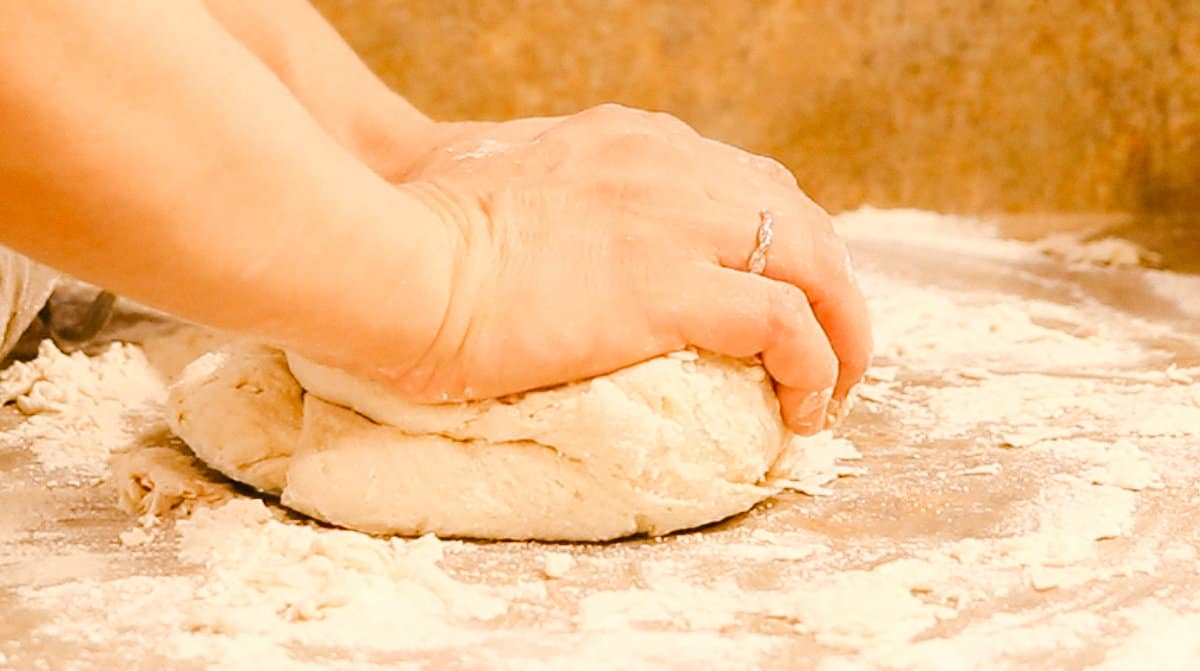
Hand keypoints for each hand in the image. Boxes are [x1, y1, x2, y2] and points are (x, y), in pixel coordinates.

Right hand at [388, 104, 871, 433]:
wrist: (392, 256)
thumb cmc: (413, 228)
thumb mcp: (495, 183)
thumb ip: (544, 199)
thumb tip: (541, 245)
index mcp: (631, 143)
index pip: (746, 182)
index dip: (783, 243)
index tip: (783, 299)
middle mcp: (668, 167)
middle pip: (801, 218)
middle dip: (834, 288)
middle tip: (830, 353)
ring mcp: (673, 222)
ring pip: (816, 264)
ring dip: (842, 333)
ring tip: (830, 395)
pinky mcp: (666, 287)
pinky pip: (784, 325)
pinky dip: (813, 368)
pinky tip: (800, 409)